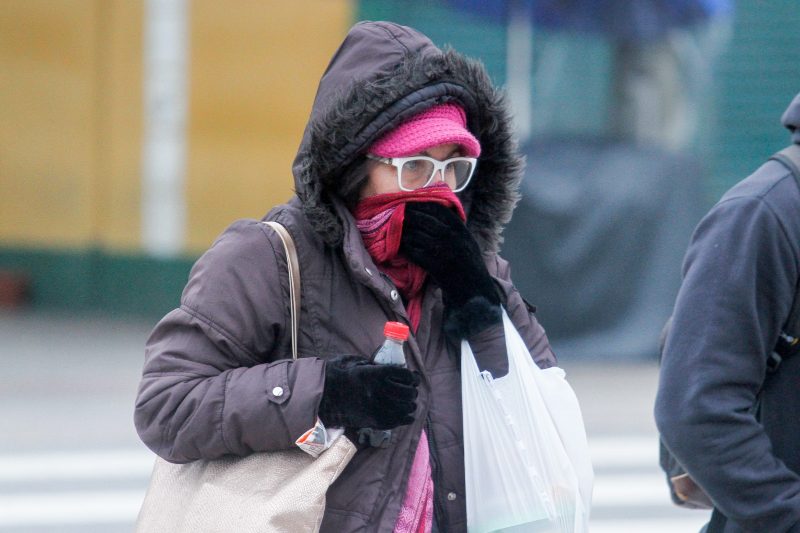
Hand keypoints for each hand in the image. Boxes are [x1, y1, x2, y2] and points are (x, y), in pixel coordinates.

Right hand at [318, 356, 419, 429]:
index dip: (412, 377)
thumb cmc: (336, 375)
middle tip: (412, 391)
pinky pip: (395, 422)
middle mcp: (378, 391)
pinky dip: (404, 419)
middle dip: (412, 391)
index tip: (414, 378)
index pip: (403, 375)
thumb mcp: (354, 362)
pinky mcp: (372, 421)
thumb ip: (373, 365)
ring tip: (410, 404)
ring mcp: (375, 407)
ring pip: (404, 408)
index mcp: (374, 374)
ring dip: (410, 406)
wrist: (321, 395)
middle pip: (407, 393)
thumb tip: (387, 368)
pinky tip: (406, 416)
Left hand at [401, 202, 500, 336]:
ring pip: (417, 236)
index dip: (422, 204)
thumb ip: (454, 226)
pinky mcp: (435, 266)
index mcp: (461, 230)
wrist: (473, 291)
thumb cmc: (469, 265)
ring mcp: (444, 252)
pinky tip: (400, 247)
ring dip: (403, 233)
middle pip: (425, 221)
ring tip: (395, 231)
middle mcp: (453, 238)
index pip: (439, 209)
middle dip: (408, 216)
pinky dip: (405, 249)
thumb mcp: (467, 241)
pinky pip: (415, 253)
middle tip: (396, 214)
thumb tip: (434, 209)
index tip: (410, 202)